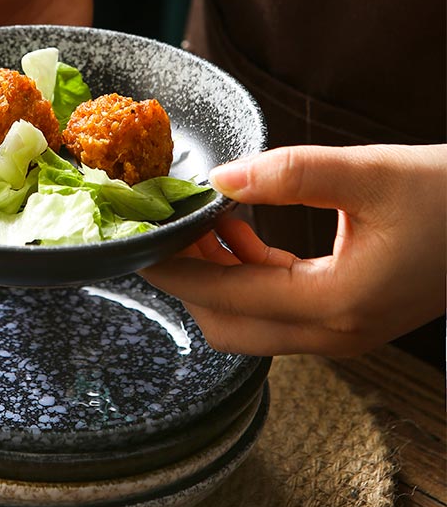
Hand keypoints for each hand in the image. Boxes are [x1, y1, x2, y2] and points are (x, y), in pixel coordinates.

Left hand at [140, 144, 446, 356]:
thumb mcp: (368, 172)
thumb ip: (288, 174)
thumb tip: (221, 177)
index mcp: (336, 304)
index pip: (226, 298)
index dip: (175, 271)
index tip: (139, 244)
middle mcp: (335, 333)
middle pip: (227, 325)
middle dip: (188, 283)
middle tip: (166, 232)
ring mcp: (342, 333)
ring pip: (248, 322)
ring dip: (216, 280)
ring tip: (200, 225)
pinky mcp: (346, 319)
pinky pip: (276, 309)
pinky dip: (246, 277)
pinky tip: (238, 234)